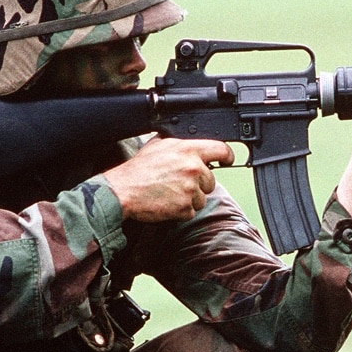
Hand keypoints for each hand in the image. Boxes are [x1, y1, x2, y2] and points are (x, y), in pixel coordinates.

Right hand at [102, 137, 234, 221]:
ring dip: (189, 198)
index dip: (226, 156)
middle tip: (178, 183)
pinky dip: (181, 210)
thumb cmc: (138, 169)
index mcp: (187, 150)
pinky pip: (192, 211)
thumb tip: (190, 141)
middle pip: (211, 181)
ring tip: (170, 192)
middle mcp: (192, 168)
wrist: (123, 191)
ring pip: (202, 198)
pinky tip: (167, 202)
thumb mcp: (157, 144)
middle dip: (198, 184)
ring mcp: (190, 189)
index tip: (227, 160)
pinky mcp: (185, 207)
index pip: (220, 150)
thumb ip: (178, 142)